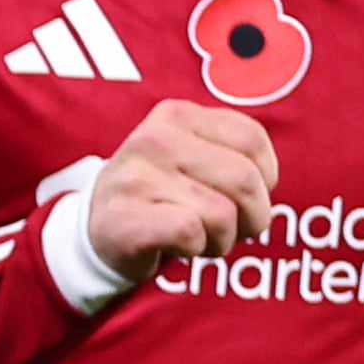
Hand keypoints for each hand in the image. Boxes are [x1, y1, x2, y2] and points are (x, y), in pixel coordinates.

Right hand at [86, 99, 281, 275]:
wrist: (95, 228)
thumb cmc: (160, 193)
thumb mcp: (191, 153)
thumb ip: (231, 151)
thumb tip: (268, 183)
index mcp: (177, 114)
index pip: (253, 141)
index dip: (265, 178)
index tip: (246, 196)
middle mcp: (154, 138)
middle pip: (245, 181)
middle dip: (252, 216)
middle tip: (232, 228)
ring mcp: (136, 178)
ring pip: (223, 214)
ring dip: (222, 239)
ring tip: (201, 237)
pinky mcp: (125, 218)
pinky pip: (190, 232)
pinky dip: (196, 248)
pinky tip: (180, 246)